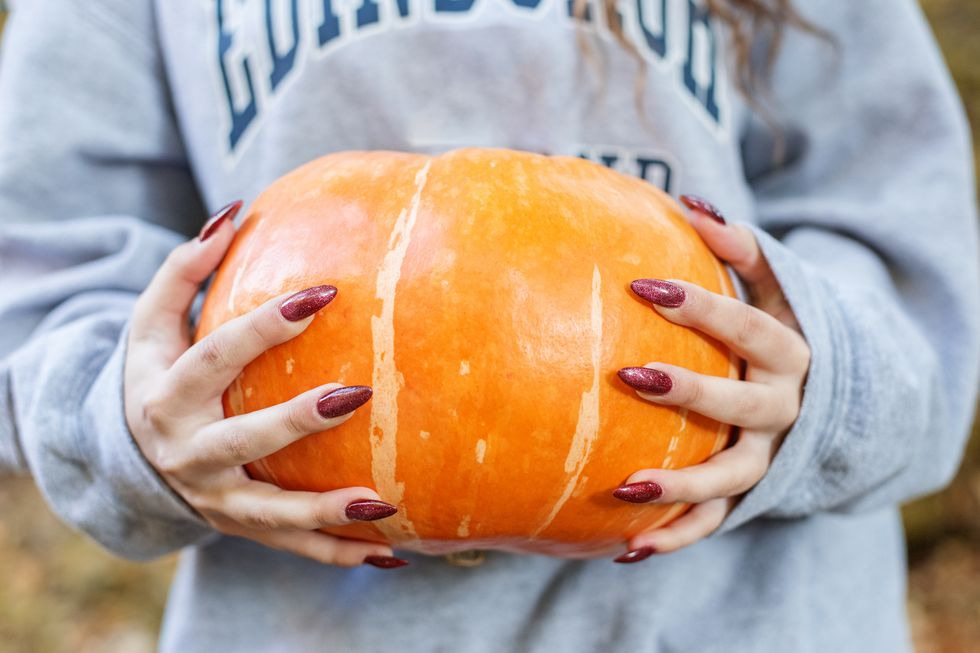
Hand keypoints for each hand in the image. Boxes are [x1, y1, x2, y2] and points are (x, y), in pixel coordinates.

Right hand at [124, 202, 406, 568]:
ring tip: (382, 501)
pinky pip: (294, 546)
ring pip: (272, 511)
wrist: (126, 457)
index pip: (216, 356)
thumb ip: (184, 268)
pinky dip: (340, 553)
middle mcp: (189, 453)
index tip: (322, 292)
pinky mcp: (241, 526)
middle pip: (243, 439)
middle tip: (356, 394)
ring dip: (325, 511)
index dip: (264, 326)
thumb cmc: (156, 373)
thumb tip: (234, 210)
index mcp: (167, 396)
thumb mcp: (151, 324)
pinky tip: (394, 552)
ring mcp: (216, 498)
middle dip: (295, 421)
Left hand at [610, 195, 809, 563]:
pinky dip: (677, 537)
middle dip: (689, 390)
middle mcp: (783, 407)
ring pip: (730, 476)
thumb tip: (687, 199)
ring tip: (624, 484)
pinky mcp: (749, 492)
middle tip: (629, 373)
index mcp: (790, 351)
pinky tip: (626, 549)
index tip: (641, 284)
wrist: (829, 396)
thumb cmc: (779, 328)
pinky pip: (716, 521)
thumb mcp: (774, 286)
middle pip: (740, 401)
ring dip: (681, 485)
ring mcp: (767, 454)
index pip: (748, 325)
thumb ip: (737, 246)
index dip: (700, 306)